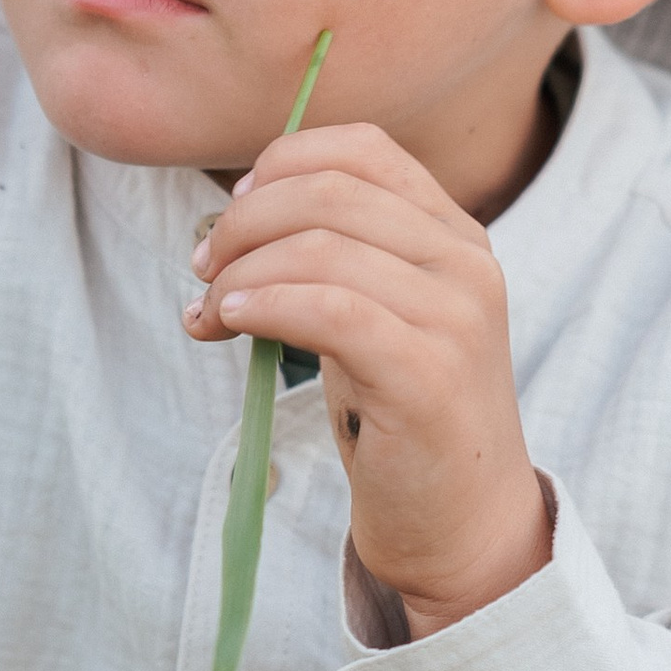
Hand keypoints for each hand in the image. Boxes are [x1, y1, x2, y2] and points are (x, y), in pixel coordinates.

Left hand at [187, 123, 552, 640]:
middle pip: (330, 191)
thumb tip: (229, 218)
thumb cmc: (402, 415)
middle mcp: (467, 262)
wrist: (462, 521)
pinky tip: (230, 325)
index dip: (281, 162)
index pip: (363, 148)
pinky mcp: (428, 374)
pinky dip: (264, 305)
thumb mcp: (376, 311)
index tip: (234, 208)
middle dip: (244, 222)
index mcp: (455, 233)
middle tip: (203, 268)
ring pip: (322, 247)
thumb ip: (333, 255)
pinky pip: (330, 310)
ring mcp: (455, 317)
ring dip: (240, 271)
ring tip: (210, 311)